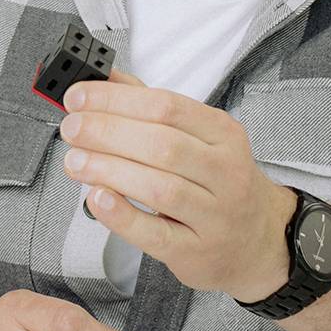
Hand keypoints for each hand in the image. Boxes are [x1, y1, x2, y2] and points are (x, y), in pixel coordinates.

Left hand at [57, 73, 293, 301]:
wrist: (258, 241)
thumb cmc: (220, 184)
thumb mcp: (200, 138)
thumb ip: (151, 107)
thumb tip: (106, 79)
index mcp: (222, 134)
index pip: (166, 106)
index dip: (116, 99)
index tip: (78, 98)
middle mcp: (224, 171)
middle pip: (162, 144)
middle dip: (108, 132)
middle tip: (72, 128)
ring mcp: (214, 214)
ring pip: (159, 187)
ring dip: (109, 170)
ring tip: (75, 161)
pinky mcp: (196, 251)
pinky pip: (156, 234)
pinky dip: (123, 216)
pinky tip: (97, 199)